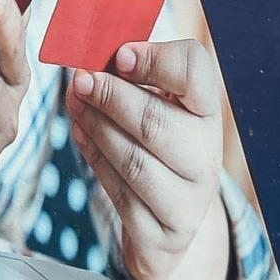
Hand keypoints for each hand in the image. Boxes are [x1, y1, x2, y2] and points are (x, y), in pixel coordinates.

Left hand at [65, 39, 227, 279]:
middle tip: (78, 78)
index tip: (122, 55)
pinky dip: (94, 160)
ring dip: (95, 128)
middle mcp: (205, 157)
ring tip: (73, 104)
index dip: (158, 61)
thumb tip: (90, 46)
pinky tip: (81, 135)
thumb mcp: (155, 101)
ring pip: (134, 162)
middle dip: (110, 98)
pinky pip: (120, 195)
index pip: (197, 76)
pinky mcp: (163, 233)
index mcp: (206, 113)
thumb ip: (131, 72)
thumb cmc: (156, 143)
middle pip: (157, 124)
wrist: (171, 221)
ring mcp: (188, 199)